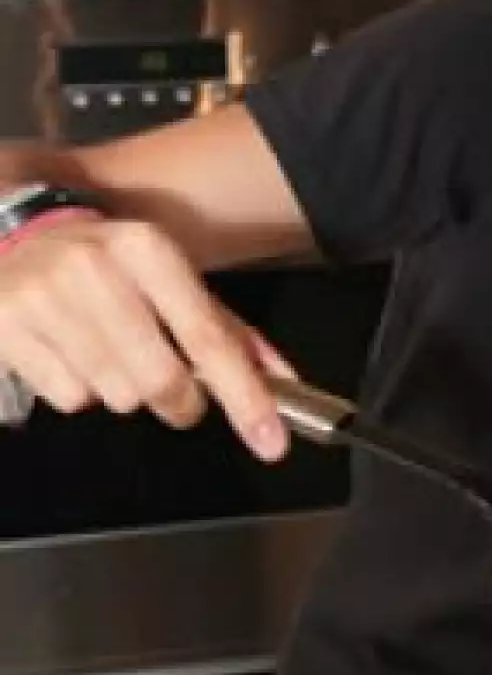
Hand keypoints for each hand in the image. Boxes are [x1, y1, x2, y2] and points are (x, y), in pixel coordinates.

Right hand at [0, 213, 291, 459]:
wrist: (14, 235)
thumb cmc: (109, 262)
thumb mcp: (170, 275)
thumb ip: (228, 329)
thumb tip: (282, 384)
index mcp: (147, 249)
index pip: (207, 337)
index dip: (243, 395)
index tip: (269, 439)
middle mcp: (95, 270)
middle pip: (160, 380)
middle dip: (180, 403)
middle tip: (178, 395)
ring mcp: (44, 299)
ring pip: (115, 396)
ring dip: (124, 390)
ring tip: (108, 351)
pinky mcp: (7, 330)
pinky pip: (69, 399)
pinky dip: (81, 390)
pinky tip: (72, 352)